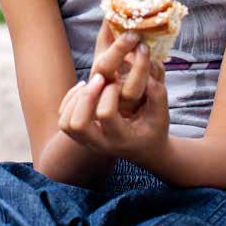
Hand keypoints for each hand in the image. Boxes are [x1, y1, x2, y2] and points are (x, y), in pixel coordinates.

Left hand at [58, 23, 169, 160]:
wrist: (145, 149)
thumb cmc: (154, 128)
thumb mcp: (162, 114)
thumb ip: (157, 95)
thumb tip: (147, 76)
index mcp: (122, 138)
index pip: (105, 115)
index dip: (110, 94)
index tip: (118, 83)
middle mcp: (101, 143)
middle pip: (77, 124)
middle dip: (86, 97)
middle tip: (100, 79)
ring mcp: (88, 141)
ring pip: (67, 123)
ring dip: (75, 98)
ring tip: (92, 84)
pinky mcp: (80, 136)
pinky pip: (64, 119)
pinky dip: (70, 100)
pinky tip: (85, 87)